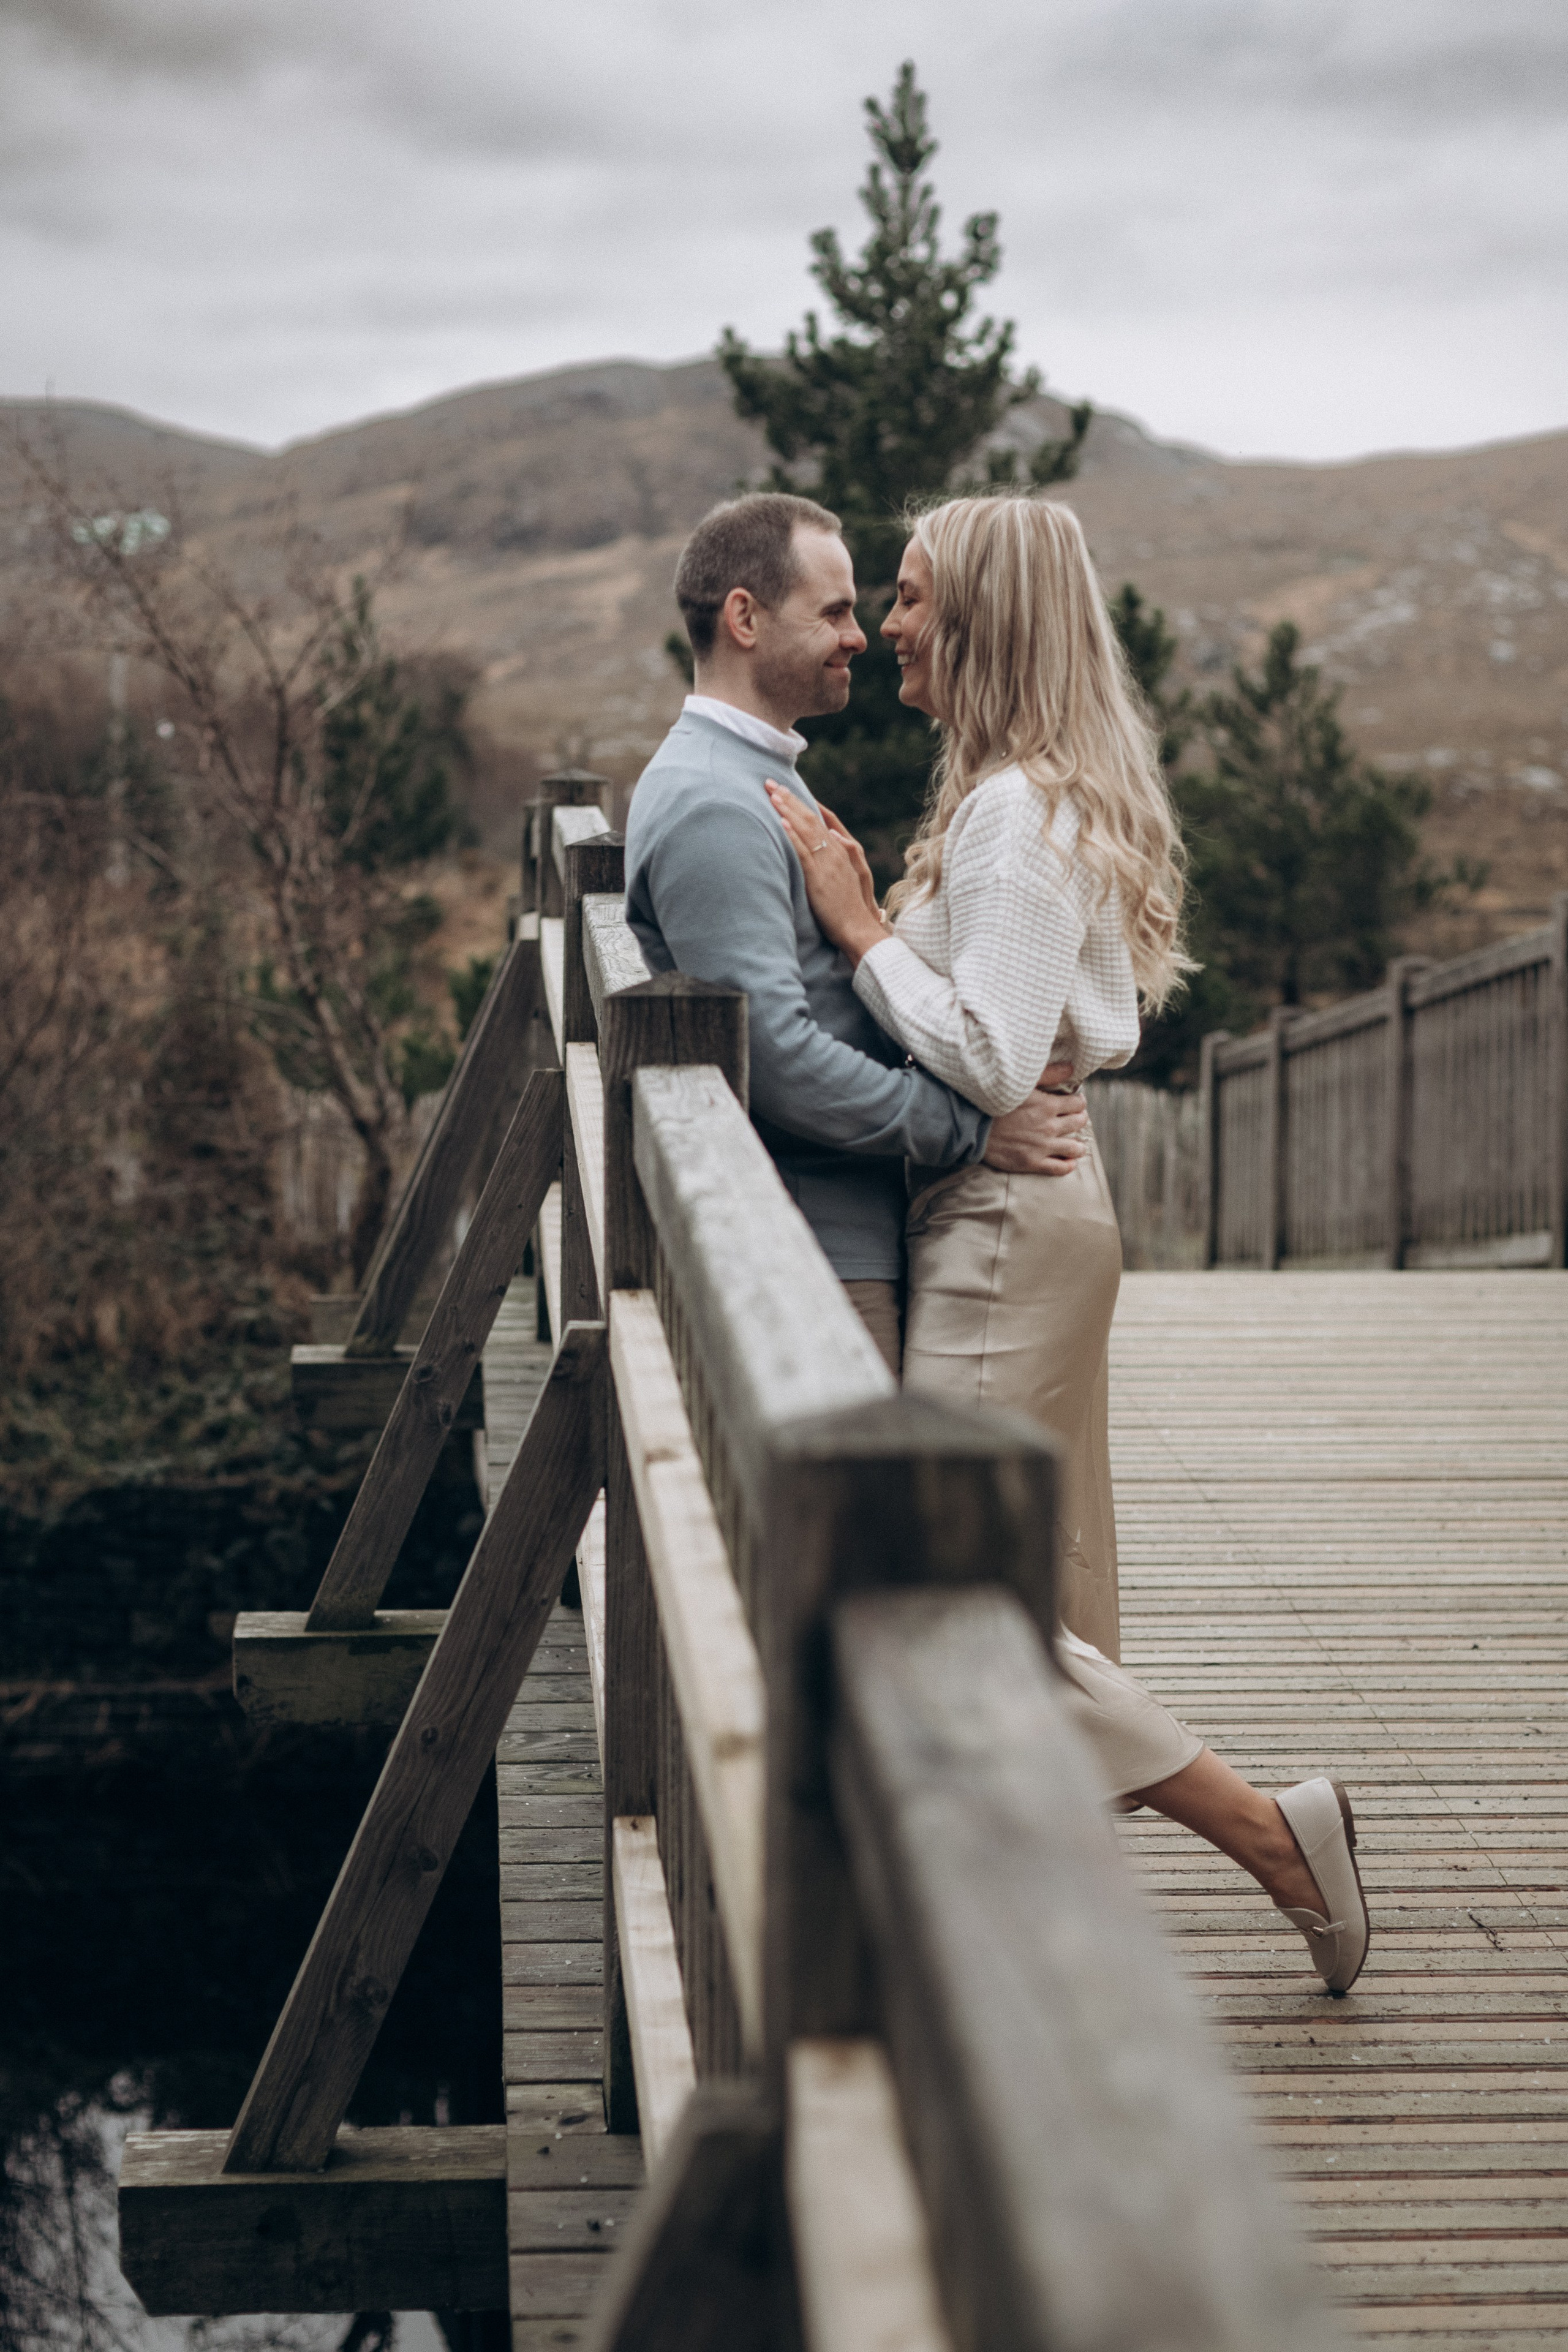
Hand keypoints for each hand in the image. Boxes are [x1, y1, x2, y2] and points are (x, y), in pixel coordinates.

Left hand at [765, 780, 886, 966]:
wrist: (859, 929)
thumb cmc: (850, 908)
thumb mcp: (847, 878)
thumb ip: (837, 856)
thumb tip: (828, 837)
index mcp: (843, 851)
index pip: (823, 819)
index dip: (805, 803)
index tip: (788, 789)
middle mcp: (837, 852)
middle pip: (811, 818)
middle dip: (791, 799)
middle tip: (771, 782)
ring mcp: (828, 863)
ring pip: (807, 830)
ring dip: (788, 810)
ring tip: (772, 794)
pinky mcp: (819, 878)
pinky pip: (804, 852)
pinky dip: (792, 836)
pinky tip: (781, 822)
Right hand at [984, 1077, 1088, 1174]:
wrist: (972, 1127)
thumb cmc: (994, 1101)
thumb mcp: (1022, 1082)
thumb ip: (1049, 1074)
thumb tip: (1072, 1068)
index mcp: (1048, 1105)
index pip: (1078, 1104)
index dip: (1078, 1102)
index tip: (1074, 1102)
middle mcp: (1049, 1127)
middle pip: (1079, 1123)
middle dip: (1079, 1119)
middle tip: (1074, 1118)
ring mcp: (1042, 1147)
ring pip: (1074, 1148)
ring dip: (1078, 1145)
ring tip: (1075, 1143)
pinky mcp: (1031, 1163)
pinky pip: (1059, 1168)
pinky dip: (1068, 1165)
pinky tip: (1069, 1161)